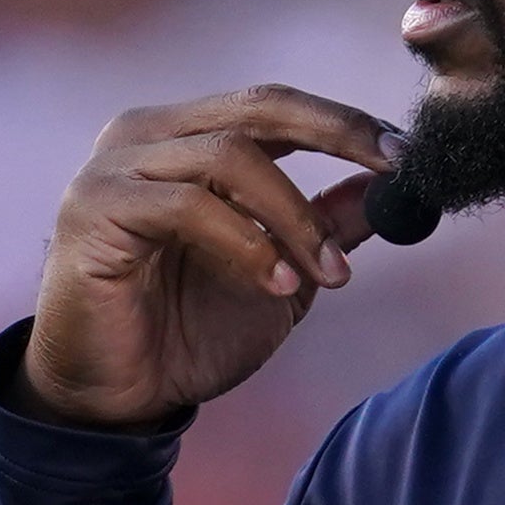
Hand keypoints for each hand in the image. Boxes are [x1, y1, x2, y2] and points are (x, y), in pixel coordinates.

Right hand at [18, 85, 396, 429]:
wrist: (117, 398)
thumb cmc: (187, 334)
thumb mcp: (282, 277)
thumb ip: (324, 227)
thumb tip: (387, 190)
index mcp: (187, 139)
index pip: (275, 106)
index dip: (344, 123)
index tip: (409, 155)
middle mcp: (147, 135)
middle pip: (258, 107)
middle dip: (338, 134)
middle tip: (393, 172)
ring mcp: (116, 165)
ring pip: (231, 156)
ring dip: (296, 217)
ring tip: (330, 275)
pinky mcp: (95, 206)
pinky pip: (190, 205)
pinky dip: (248, 244)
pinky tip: (278, 285)